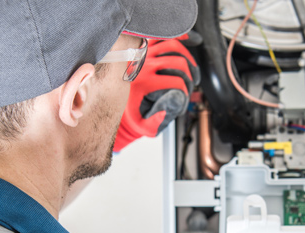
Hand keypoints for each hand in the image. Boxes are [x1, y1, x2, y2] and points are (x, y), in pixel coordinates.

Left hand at [113, 37, 199, 151]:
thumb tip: (175, 103)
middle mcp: (143, 65)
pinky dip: (177, 38)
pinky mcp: (144, 46)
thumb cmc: (132, 113)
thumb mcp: (143, 124)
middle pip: (179, 63)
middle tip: (190, 86)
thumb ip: (158, 121)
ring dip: (187, 58)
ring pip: (174, 45)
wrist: (114, 101)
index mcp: (143, 83)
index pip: (176, 82)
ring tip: (190, 72)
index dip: (186, 92)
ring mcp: (144, 53)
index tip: (184, 99)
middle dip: (189, 77)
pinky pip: (163, 36)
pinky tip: (186, 44)